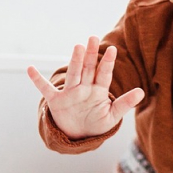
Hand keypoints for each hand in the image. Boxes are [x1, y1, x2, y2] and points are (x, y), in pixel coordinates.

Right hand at [27, 36, 144, 139]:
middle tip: (93, 38)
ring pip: (73, 74)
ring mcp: (70, 93)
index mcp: (98, 91)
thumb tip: (142, 92)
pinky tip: (30, 69)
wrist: (78, 134)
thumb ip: (125, 104)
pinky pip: (46, 89)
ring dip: (75, 61)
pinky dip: (37, 80)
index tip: (113, 50)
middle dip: (91, 55)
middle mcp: (84, 88)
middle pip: (88, 69)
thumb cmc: (96, 123)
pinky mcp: (56, 101)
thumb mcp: (112, 116)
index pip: (104, 74)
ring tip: (78, 47)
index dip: (107, 63)